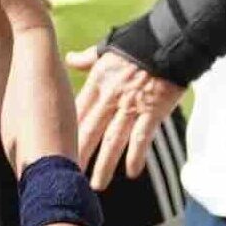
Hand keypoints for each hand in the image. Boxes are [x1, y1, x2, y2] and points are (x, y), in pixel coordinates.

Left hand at [74, 46, 178, 185]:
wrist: (169, 40)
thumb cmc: (138, 43)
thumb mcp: (107, 48)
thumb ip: (88, 59)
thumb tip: (70, 59)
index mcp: (97, 83)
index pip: (76, 113)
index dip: (65, 134)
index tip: (56, 151)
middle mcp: (110, 97)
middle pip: (90, 132)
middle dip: (79, 156)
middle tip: (68, 177)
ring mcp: (131, 106)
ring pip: (113, 141)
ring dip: (104, 165)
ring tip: (96, 185)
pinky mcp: (153, 111)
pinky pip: (142, 138)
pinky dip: (136, 156)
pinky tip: (132, 174)